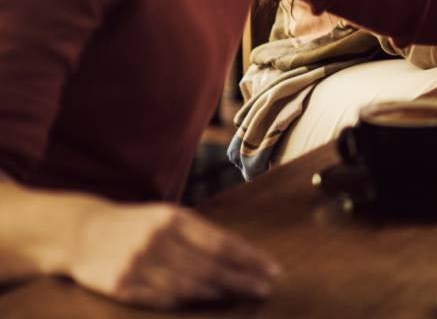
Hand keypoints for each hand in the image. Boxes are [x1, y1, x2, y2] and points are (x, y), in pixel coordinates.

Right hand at [69, 200, 278, 308]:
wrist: (82, 233)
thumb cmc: (136, 224)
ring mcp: (139, 264)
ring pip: (189, 285)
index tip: (271, 269)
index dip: (249, 258)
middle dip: (242, 278)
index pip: (221, 243)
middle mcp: (158, 240)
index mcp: (173, 219)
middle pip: (210, 266)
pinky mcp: (122, 285)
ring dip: (220, 292)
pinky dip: (187, 301)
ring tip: (243, 295)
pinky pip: (162, 298)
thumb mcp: (168, 217)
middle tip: (266, 287)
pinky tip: (207, 302)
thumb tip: (241, 253)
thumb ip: (200, 233)